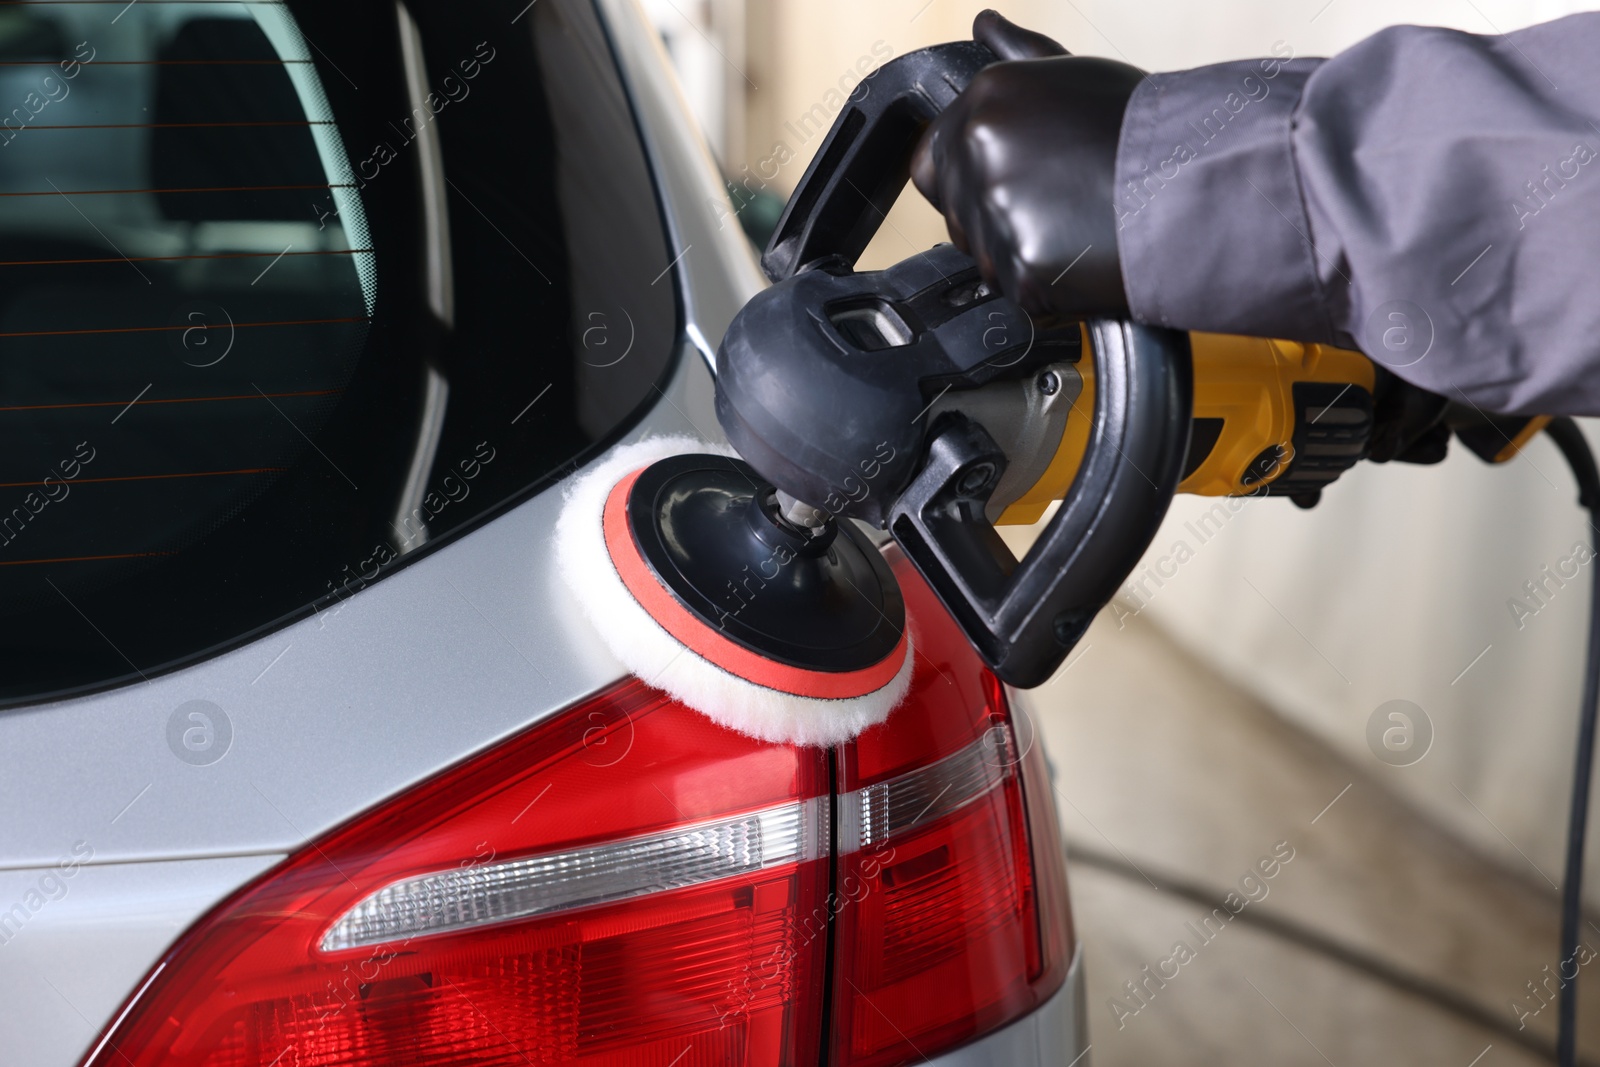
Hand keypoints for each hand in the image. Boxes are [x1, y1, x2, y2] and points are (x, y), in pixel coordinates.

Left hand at [910, 10, 1143, 319]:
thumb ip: (1019, 58)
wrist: (1199, 181)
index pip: (933, 160)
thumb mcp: (1077, 74)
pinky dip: (1046, 287)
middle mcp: (982, 146)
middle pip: (954, 212)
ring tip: (1077, 228)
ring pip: (982, 255)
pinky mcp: (1019, 264)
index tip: (1010, 187)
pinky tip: (1084, 255)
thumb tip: (984, 24)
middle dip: (992, 220)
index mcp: (988, 97)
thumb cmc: (1150, 131)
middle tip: (1057, 210)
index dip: (969, 182)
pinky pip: (1014, 290)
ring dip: (1020, 254)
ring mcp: (997, 206)